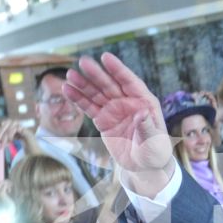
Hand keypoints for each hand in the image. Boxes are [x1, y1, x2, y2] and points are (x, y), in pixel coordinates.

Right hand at [63, 55, 176, 194]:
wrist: (145, 165)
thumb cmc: (155, 151)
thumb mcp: (154, 141)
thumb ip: (147, 126)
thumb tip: (142, 113)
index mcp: (144, 101)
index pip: (130, 82)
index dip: (118, 69)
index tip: (105, 57)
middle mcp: (128, 101)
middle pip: (110, 85)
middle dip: (96, 74)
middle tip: (83, 62)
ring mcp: (114, 109)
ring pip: (97, 94)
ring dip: (83, 84)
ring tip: (69, 75)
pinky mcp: (103, 120)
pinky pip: (89, 107)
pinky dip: (78, 99)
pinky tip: (67, 90)